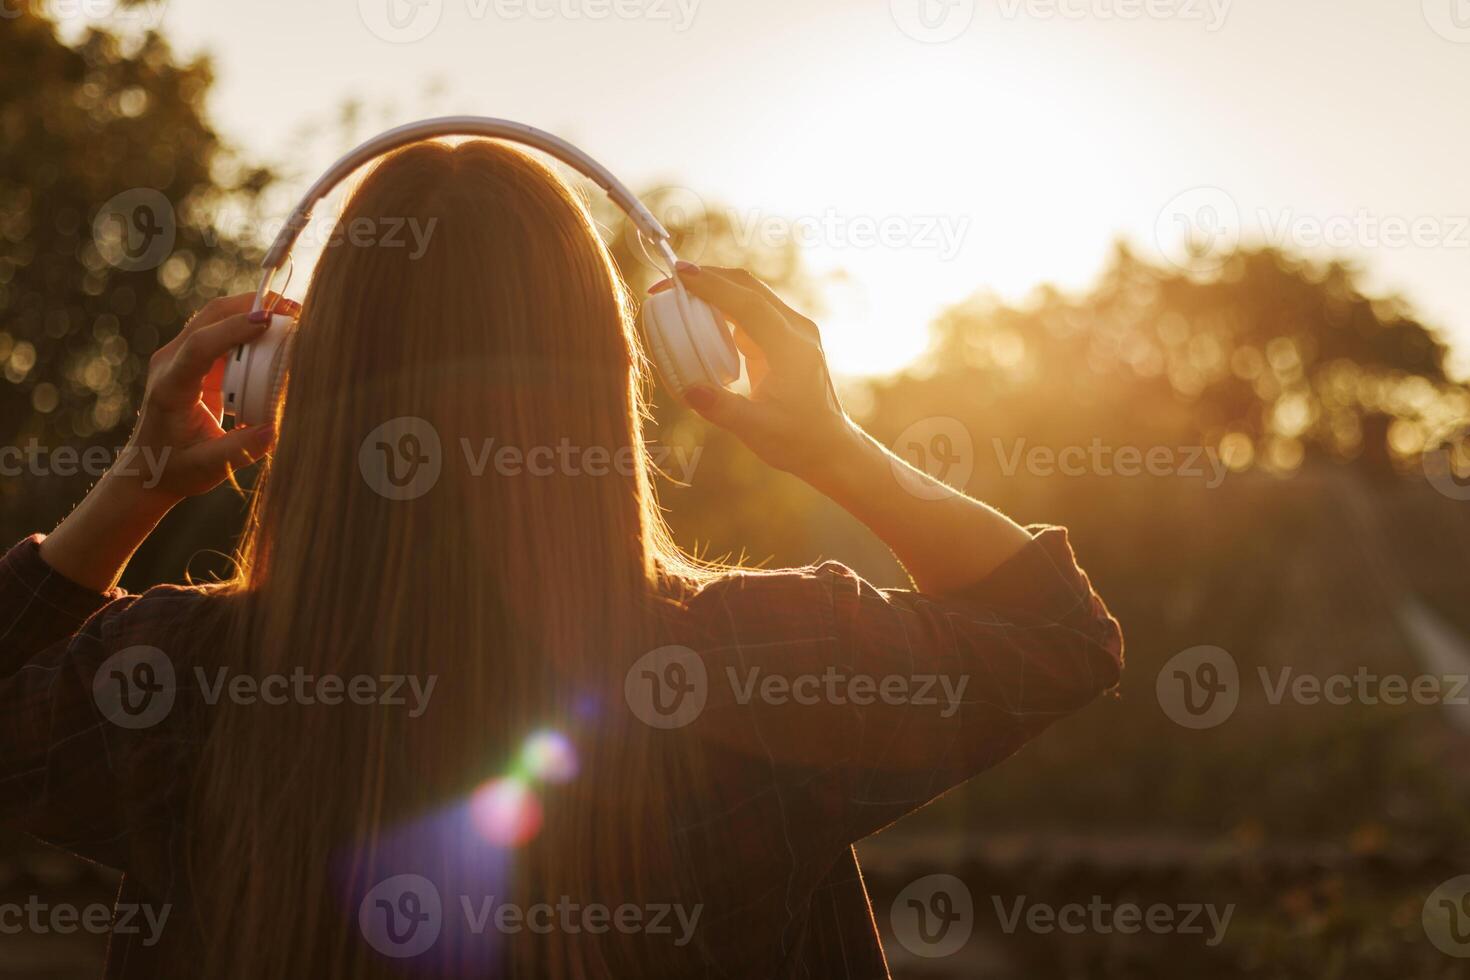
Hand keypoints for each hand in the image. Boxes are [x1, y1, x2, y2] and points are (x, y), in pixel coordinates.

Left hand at [118, 293, 292, 503]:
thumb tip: (276, 429)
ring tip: (292, 315)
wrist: (147, 468)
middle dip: (251, 305)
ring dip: (252, 309)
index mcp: (170, 388)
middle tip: (294, 310)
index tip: (268, 322)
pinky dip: (250, 323)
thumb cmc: (175, 469)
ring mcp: (180, 356)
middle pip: (209, 316)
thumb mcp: (208, 468)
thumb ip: (240, 449)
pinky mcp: (194, 359)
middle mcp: (170, 363)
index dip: (233, 330)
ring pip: (216, 315)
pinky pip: (222, 329)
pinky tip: (277, 330)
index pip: (200, 346)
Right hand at [648, 264, 856, 476]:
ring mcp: (792, 332)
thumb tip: (688, 389)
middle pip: (749, 288)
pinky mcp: (783, 339)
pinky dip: (723, 310)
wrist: (828, 447)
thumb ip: (722, 409)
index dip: (714, 286)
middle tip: (670, 279)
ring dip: (715, 290)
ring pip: (749, 297)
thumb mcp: (757, 430)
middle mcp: (797, 331)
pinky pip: (750, 314)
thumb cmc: (797, 440)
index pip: (750, 305)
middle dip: (709, 278)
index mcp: (792, 348)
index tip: (680, 274)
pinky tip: (698, 317)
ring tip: (677, 294)